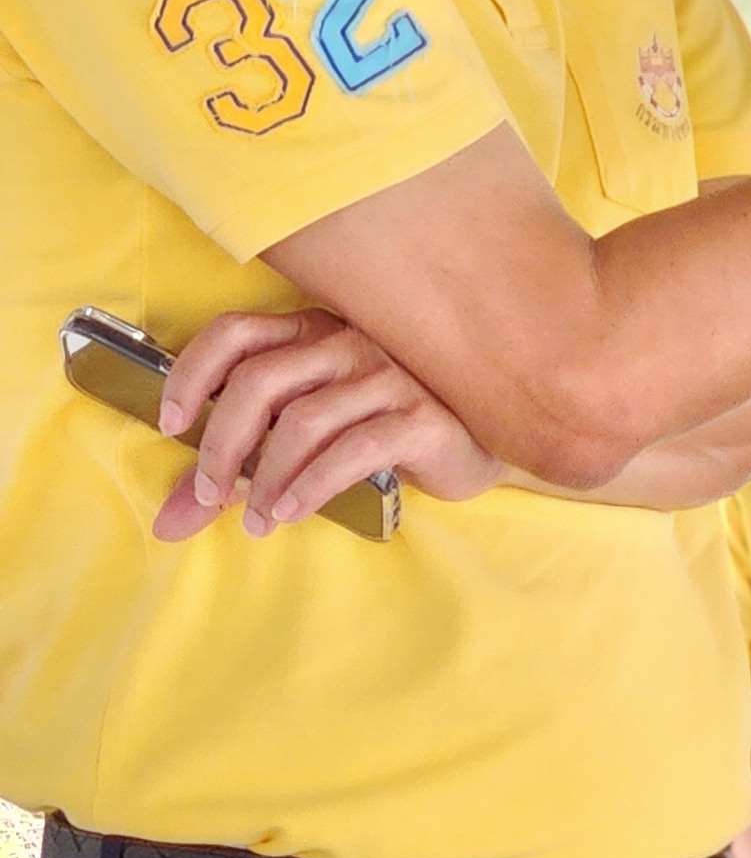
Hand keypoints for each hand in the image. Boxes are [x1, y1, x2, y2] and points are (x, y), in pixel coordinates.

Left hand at [152, 309, 505, 538]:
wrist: (476, 449)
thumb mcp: (300, 446)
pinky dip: (312, 487)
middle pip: (258, 382)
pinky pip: (352, 450)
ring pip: (302, 422)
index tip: (171, 426)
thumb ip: (235, 476)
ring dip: (267, 480)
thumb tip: (167, 525)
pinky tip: (294, 512)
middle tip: (211, 496)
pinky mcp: (422, 416)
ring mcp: (390, 376)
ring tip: (258, 521)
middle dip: (221, 447)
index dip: (191, 374)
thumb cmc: (380, 436)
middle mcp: (349, 342)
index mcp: (314, 333)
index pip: (235, 332)